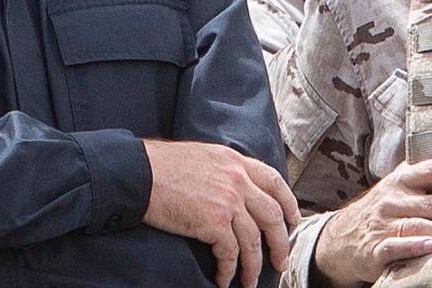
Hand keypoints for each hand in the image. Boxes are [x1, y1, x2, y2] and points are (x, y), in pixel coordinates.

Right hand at [143, 140, 299, 287]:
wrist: (138, 174)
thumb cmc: (162, 166)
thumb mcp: (203, 156)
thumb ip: (224, 171)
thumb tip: (233, 190)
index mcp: (236, 161)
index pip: (275, 182)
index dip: (288, 204)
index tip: (292, 222)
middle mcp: (238, 180)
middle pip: (273, 215)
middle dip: (281, 242)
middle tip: (281, 261)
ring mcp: (229, 201)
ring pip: (254, 241)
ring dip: (254, 266)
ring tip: (251, 281)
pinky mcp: (214, 223)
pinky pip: (230, 254)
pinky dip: (229, 270)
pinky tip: (223, 279)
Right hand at [312, 159, 431, 287]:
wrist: (340, 239)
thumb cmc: (382, 209)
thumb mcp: (397, 185)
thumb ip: (423, 175)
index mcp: (402, 179)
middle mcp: (393, 199)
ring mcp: (384, 224)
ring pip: (421, 226)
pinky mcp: (376, 248)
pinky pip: (395, 246)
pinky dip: (414, 247)